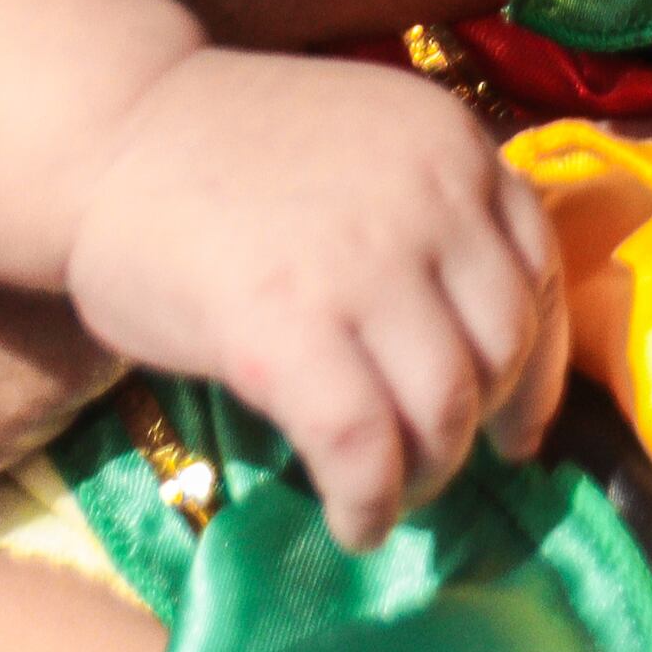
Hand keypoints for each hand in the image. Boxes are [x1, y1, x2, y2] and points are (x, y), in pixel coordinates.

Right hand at [64, 49, 571, 549]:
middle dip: (481, 425)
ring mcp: (362, 265)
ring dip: (428, 472)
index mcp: (455, 145)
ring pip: (446, 406)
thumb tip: (486, 350)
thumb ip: (434, 214)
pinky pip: (363, 444)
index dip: (539, 367)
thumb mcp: (372, 147)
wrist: (110, 131)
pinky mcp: (286, 331)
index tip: (520, 425)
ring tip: (392, 495)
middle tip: (439, 462)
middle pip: (502, 347)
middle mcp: (430, 198)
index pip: (541, 272)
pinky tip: (353, 520)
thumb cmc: (230, 152)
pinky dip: (369, 500)